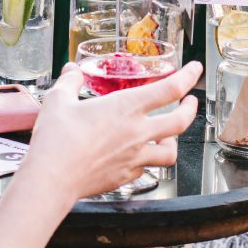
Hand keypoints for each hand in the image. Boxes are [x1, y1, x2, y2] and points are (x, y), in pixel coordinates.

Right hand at [21, 61, 201, 201]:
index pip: (171, 88)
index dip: (188, 76)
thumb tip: (71, 71)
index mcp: (127, 107)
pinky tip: (137, 157)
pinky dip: (146, 161)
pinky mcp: (126, 176)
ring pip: (170, 152)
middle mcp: (138, 133)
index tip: (195, 69)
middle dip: (191, 109)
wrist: (52, 178)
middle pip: (181, 121)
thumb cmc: (57, 139)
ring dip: (173, 141)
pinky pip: (145, 168)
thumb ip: (70, 81)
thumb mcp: (58, 100)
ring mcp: (135, 158)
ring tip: (168, 136)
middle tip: (191, 102)